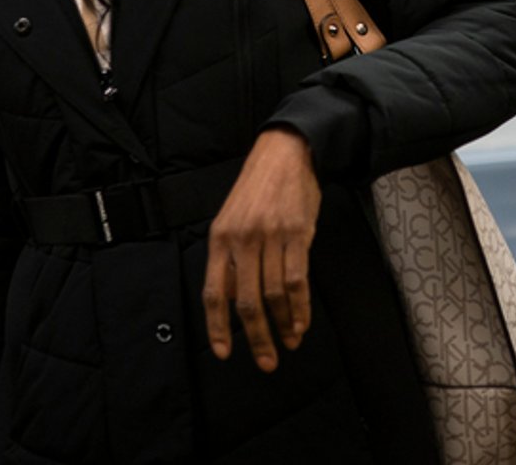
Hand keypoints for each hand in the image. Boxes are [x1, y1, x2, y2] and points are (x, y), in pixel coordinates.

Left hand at [204, 128, 320, 372]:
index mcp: (220, 238)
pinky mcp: (297, 234)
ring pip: (274, 295)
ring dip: (283, 325)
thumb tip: (231, 301)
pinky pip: (298, 280)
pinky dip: (300, 307)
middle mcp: (242, 240)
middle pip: (247, 302)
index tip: (224, 352)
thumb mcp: (231, 219)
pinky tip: (301, 322)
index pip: (214, 292)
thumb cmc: (257, 189)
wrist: (284, 154)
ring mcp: (271, 237)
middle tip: (266, 361)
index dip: (217, 327)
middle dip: (257, 337)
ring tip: (289, 342)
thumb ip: (229, 259)